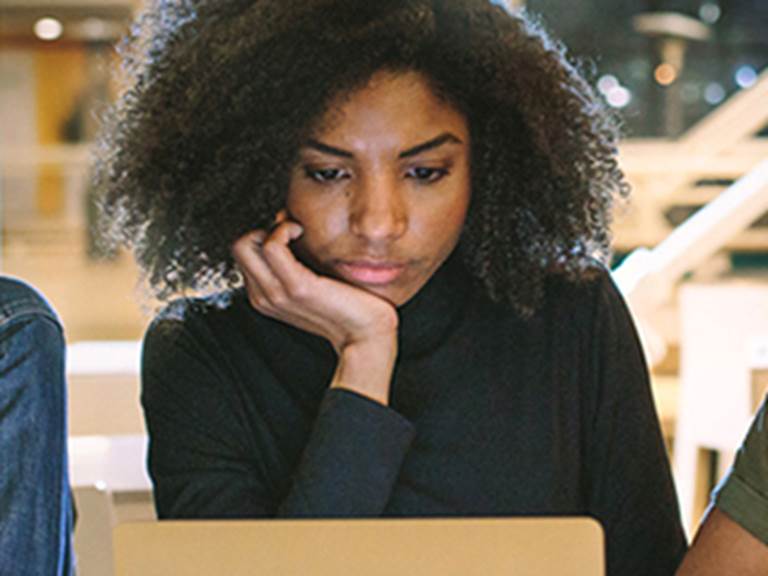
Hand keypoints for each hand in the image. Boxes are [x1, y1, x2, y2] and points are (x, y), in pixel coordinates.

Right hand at [232, 217, 398, 403]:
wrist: (365, 335)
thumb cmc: (347, 308)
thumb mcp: (313, 285)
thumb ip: (295, 265)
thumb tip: (288, 230)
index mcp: (266, 297)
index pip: (246, 255)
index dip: (265, 236)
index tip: (289, 235)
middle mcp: (266, 297)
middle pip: (240, 247)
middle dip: (262, 229)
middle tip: (290, 232)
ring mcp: (278, 293)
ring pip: (247, 244)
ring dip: (274, 228)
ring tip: (297, 231)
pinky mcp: (296, 286)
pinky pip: (271, 246)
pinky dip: (283, 230)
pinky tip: (301, 232)